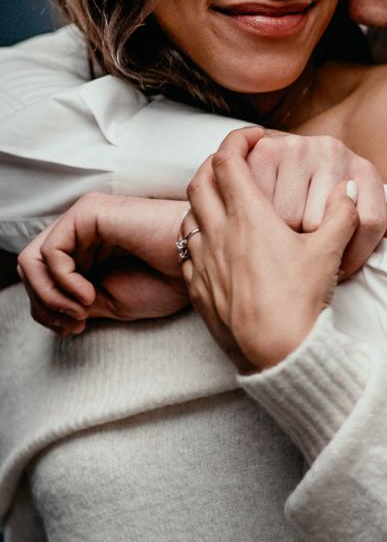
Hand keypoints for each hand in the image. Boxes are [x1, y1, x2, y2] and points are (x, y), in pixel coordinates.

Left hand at [17, 194, 189, 334]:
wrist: (199, 265)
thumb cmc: (168, 280)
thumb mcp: (110, 301)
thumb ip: (73, 301)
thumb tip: (47, 309)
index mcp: (89, 249)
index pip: (42, 277)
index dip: (48, 309)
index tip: (75, 329)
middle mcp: (82, 230)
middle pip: (32, 270)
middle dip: (44, 304)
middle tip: (74, 324)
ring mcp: (84, 218)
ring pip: (33, 261)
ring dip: (50, 295)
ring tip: (81, 310)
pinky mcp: (89, 212)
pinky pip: (52, 252)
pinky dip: (62, 281)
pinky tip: (88, 295)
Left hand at [182, 128, 360, 372]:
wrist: (276, 353)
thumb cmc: (300, 301)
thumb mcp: (329, 252)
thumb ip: (341, 215)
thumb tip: (349, 190)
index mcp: (248, 217)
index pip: (227, 162)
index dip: (236, 141)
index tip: (252, 137)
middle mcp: (218, 234)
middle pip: (198, 182)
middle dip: (214, 165)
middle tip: (235, 165)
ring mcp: (202, 263)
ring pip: (187, 217)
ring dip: (203, 203)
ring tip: (225, 206)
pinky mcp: (198, 291)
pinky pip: (186, 253)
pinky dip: (197, 240)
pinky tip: (216, 249)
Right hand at [240, 128, 386, 277]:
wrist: (282, 153)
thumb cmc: (322, 193)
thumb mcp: (355, 207)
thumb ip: (377, 219)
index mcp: (363, 170)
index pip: (371, 223)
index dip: (356, 256)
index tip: (341, 269)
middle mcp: (335, 151)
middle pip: (323, 225)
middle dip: (312, 245)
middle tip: (304, 248)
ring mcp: (300, 148)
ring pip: (290, 218)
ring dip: (283, 233)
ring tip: (282, 232)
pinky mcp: (266, 151)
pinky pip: (261, 204)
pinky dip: (260, 219)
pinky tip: (263, 218)